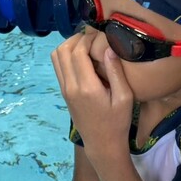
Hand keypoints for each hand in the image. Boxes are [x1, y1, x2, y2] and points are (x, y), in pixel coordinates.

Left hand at [51, 31, 133, 163]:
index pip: (77, 51)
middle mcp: (71, 87)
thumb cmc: (117, 122)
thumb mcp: (124, 98)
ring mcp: (65, 90)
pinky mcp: (64, 93)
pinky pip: (58, 67)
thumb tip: (109, 48)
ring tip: (86, 45)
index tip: (100, 36)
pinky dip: (66, 56)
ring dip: (68, 46)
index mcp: (87, 87)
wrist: (102, 144)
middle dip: (76, 39)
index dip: (87, 38)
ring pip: (56, 57)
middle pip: (62, 51)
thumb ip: (116, 72)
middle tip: (92, 38)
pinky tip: (82, 58)